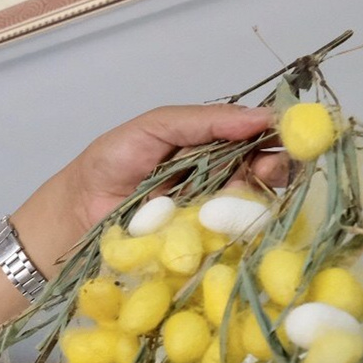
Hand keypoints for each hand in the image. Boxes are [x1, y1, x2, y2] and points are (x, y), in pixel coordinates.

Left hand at [11, 104, 284, 272]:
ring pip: (253, 205)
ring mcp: (213, 214)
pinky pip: (230, 237)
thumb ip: (202, 120)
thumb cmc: (110, 163)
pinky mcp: (201, 246)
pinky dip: (235, 228)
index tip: (287, 133)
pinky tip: (231, 221)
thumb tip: (259, 116)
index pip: (257, 138)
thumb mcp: (154, 127)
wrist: (75, 211)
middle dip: (274, 167)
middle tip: (270, 167)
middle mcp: (220, 179)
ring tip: (243, 191)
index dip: (277, 135)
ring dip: (255, 197)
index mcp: (212, 146)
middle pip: (265, 172)